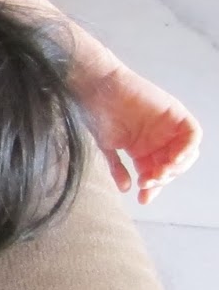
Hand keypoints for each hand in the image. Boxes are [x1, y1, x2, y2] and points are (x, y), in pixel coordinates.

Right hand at [77, 62, 201, 203]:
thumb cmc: (97, 114)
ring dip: (175, 168)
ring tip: (158, 173)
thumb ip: (118, 168)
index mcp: (142, 148)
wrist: (97, 89)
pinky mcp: (175, 114)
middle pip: (172, 166)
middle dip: (162, 178)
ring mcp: (168, 127)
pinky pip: (192, 135)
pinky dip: (187, 149)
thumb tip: (125, 189)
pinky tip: (173, 160)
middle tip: (147, 181)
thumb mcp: (107, 147)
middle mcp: (158, 139)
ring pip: (186, 154)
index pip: (154, 173)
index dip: (152, 188)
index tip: (143, 199)